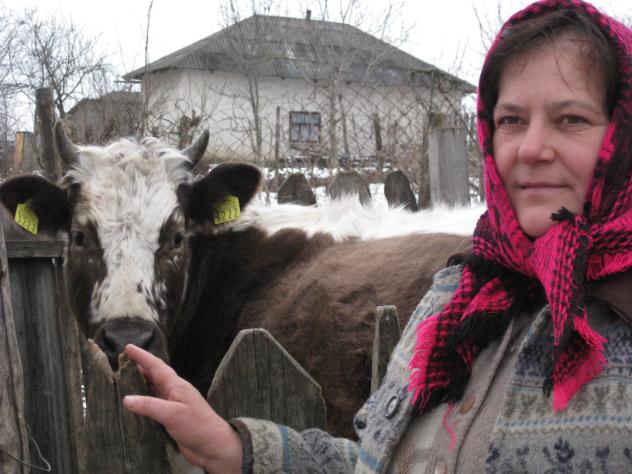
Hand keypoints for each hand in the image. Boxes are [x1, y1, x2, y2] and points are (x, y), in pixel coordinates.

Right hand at [122, 344, 242, 472]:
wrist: (213, 446)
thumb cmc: (197, 426)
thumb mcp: (172, 414)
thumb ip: (149, 405)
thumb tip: (126, 398)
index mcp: (176, 386)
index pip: (156, 366)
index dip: (142, 356)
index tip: (129, 347)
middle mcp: (174, 392)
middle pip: (155, 375)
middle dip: (140, 367)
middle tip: (123, 361)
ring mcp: (174, 405)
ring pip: (154, 389)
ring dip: (141, 383)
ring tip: (125, 379)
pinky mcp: (172, 418)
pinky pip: (154, 405)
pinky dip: (143, 401)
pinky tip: (136, 405)